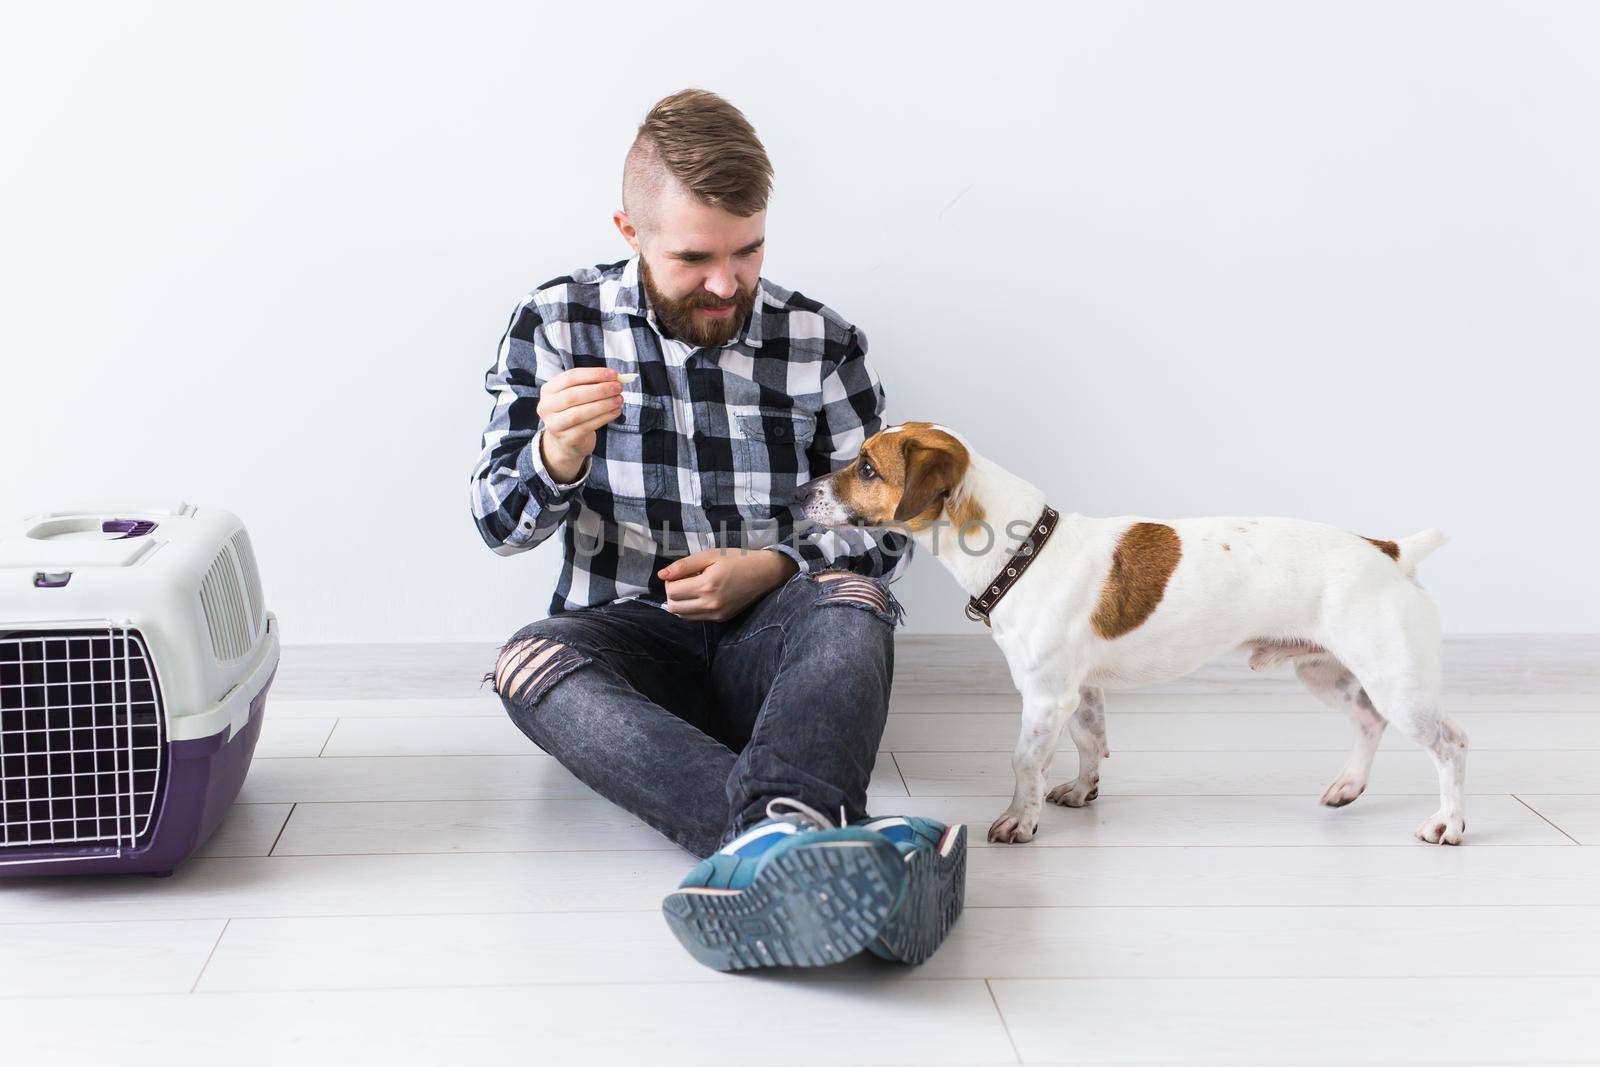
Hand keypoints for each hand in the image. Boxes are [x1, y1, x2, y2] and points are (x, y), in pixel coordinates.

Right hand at [538, 367, 624, 481]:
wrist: (565, 441)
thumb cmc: (574, 411)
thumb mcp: (577, 394)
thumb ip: (591, 384)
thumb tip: (614, 377)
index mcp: (548, 390)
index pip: (570, 377)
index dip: (593, 374)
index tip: (613, 374)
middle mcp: (546, 407)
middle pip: (574, 395)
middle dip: (600, 390)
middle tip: (618, 387)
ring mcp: (555, 424)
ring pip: (580, 412)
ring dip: (603, 404)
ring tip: (619, 399)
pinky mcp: (567, 439)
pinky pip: (587, 426)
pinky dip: (604, 418)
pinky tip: (616, 411)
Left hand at [659, 549, 798, 620]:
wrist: (765, 573)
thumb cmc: (737, 559)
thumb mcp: (710, 555)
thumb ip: (684, 565)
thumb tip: (661, 575)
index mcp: (707, 585)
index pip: (671, 591)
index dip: (670, 581)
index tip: (680, 572)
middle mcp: (710, 604)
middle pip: (673, 606)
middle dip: (672, 593)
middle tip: (684, 580)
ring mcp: (716, 614)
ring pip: (682, 615)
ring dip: (680, 602)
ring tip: (692, 588)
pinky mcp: (721, 618)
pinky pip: (696, 618)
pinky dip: (691, 608)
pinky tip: (701, 595)